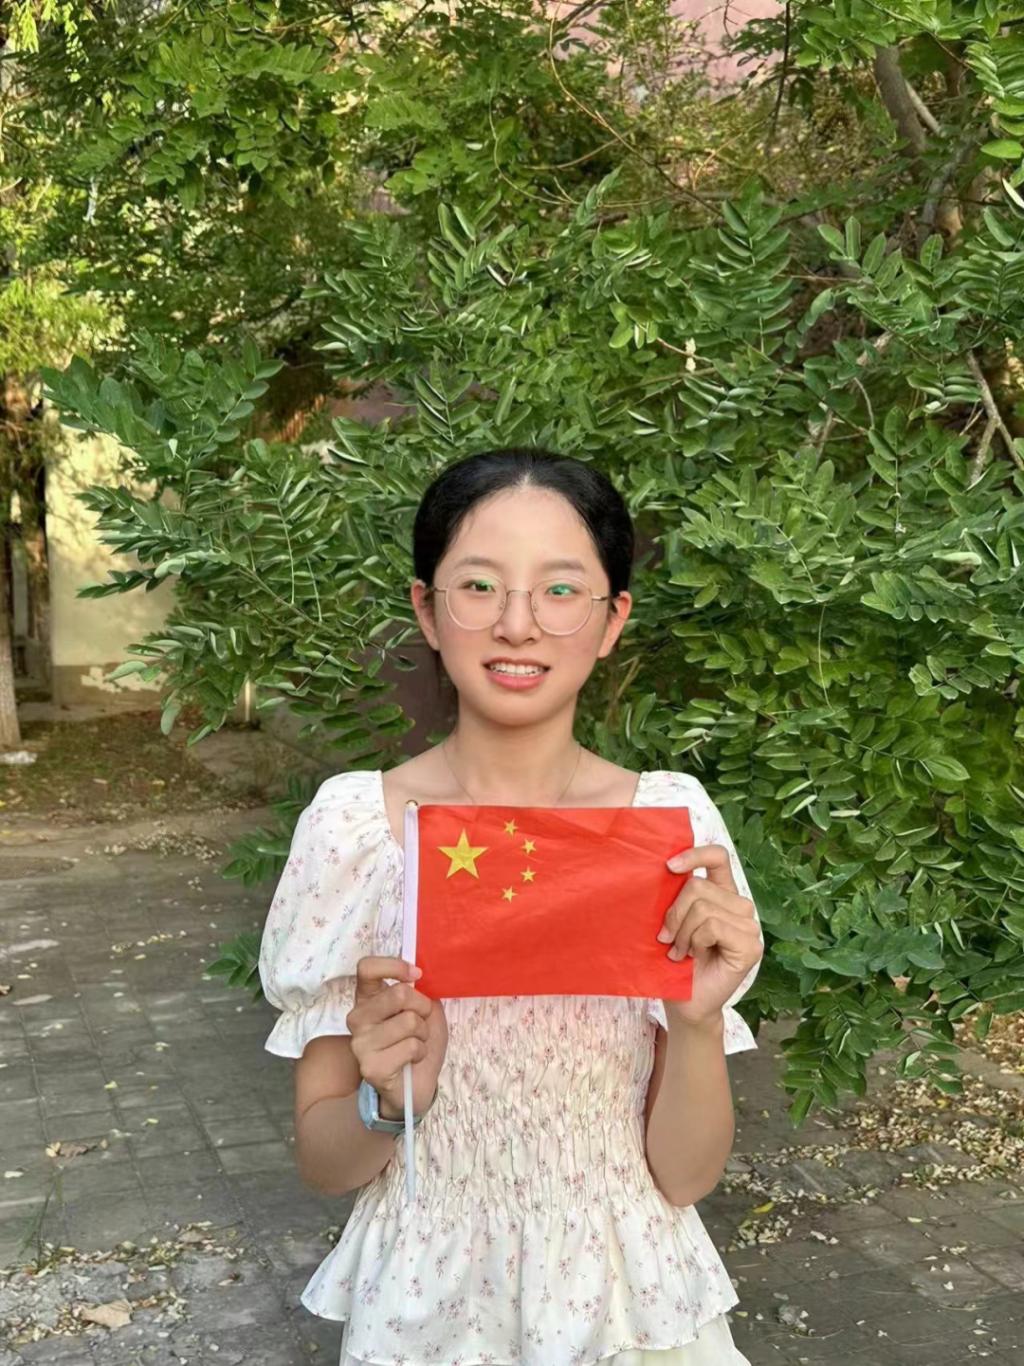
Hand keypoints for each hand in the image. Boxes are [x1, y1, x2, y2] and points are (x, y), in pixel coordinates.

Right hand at [348, 956, 447, 1119]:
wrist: (415, 1085)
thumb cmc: (418, 1041)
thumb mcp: (425, 1010)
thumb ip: (420, 990)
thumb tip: (422, 975)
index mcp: (368, 998)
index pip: (366, 968)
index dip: (393, 966)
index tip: (416, 974)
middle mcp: (358, 1018)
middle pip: (398, 994)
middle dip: (422, 1007)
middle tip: (421, 1022)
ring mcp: (361, 1043)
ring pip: (409, 1021)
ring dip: (423, 1034)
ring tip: (416, 1044)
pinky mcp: (370, 1067)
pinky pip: (410, 1047)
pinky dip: (421, 1052)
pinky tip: (412, 1060)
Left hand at [657, 844, 762, 1028]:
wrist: (685, 1002)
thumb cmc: (675, 962)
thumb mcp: (673, 922)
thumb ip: (677, 897)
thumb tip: (664, 868)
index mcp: (723, 894)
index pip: (718, 856)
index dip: (694, 854)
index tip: (668, 866)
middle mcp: (741, 907)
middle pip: (698, 886)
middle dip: (674, 914)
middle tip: (668, 939)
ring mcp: (750, 927)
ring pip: (702, 907)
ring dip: (682, 933)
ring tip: (680, 951)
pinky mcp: (751, 946)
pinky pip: (712, 927)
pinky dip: (695, 942)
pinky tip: (693, 956)